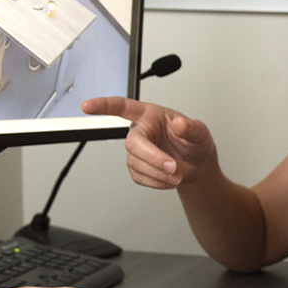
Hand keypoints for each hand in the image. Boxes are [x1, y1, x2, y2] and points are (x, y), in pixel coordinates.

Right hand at [81, 97, 216, 188]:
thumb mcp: (199, 131)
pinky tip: (169, 180)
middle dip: (152, 157)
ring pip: (136, 163)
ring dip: (158, 172)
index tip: (87, 106)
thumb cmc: (194, 141)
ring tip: (177, 175)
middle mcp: (140, 131)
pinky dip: (156, 182)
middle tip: (173, 167)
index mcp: (150, 115)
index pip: (123, 107)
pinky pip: (140, 177)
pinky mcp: (137, 168)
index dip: (104, 105)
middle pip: (132, 143)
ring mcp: (137, 151)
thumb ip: (191, 127)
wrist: (197, 164)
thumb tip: (180, 124)